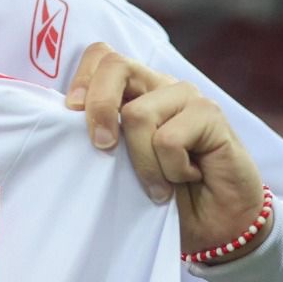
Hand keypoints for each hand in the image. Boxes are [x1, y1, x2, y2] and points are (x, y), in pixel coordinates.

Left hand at [66, 42, 269, 261]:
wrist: (218, 225)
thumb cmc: (165, 194)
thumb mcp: (122, 163)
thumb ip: (103, 136)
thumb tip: (65, 124)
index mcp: (136, 90)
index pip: (102, 56)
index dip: (82, 78)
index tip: (71, 114)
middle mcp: (160, 86)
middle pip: (116, 66)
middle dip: (99, 107)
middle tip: (103, 147)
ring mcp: (187, 97)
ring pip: (138, 115)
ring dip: (143, 163)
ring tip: (161, 184)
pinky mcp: (211, 114)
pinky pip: (168, 140)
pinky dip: (171, 170)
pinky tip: (189, 176)